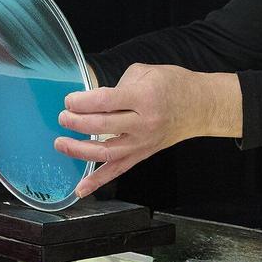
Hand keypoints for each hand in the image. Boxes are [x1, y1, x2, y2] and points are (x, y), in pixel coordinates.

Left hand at [55, 64, 242, 197]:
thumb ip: (118, 84)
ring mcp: (142, 143)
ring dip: (78, 150)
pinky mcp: (142, 155)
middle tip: (63, 117)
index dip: (81, 102)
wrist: (201, 107)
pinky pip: (118, 171)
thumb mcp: (146, 72)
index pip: (104, 102)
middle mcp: (143, 123)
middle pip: (101, 127)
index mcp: (143, 97)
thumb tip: (95, 98)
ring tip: (61, 143)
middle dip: (75, 122)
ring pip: (105, 153)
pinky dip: (98, 182)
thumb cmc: (174, 85)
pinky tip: (80, 189)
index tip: (69, 100)